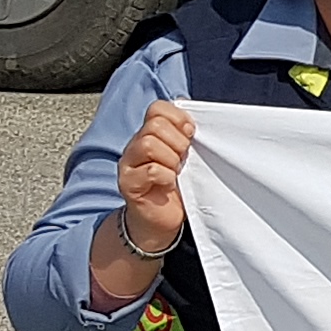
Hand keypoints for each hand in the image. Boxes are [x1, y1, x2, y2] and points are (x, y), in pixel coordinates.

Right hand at [111, 100, 197, 256]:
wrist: (161, 221)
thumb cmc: (178, 187)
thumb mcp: (186, 157)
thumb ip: (187, 137)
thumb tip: (201, 118)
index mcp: (150, 134)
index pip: (157, 108)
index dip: (178, 118)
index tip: (191, 135)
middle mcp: (135, 146)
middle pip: (154, 126)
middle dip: (177, 141)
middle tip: (184, 158)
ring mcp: (129, 165)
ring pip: (148, 144)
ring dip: (170, 158)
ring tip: (176, 171)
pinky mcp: (129, 185)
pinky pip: (150, 170)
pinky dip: (166, 176)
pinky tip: (170, 183)